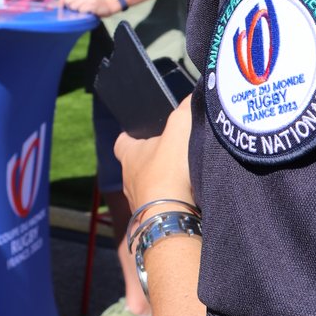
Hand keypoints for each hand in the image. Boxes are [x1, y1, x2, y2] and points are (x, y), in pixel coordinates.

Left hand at [58, 0, 120, 15]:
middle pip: (68, 0)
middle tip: (76, 8)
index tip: (62, 7)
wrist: (109, 1)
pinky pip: (81, 10)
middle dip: (69, 6)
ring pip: (74, 6)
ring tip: (83, 9)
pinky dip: (83, 12)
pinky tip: (87, 11)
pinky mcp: (93, 5)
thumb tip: (61, 2)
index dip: (61, 1)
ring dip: (77, 10)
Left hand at [115, 96, 193, 212]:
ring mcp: (138, 202)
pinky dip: (170, 203)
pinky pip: (160, 208)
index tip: (141, 134)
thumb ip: (185, 110)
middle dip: (151, 161)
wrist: (171, 217)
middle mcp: (128, 180)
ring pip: (147, 189)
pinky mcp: (152, 220)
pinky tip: (186, 199)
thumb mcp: (179, 129)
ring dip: (161, 184)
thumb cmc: (168, 170)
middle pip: (136, 166)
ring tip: (182, 179)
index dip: (130, 137)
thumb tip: (194, 95)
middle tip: (171, 156)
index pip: (121, 143)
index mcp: (128, 155)